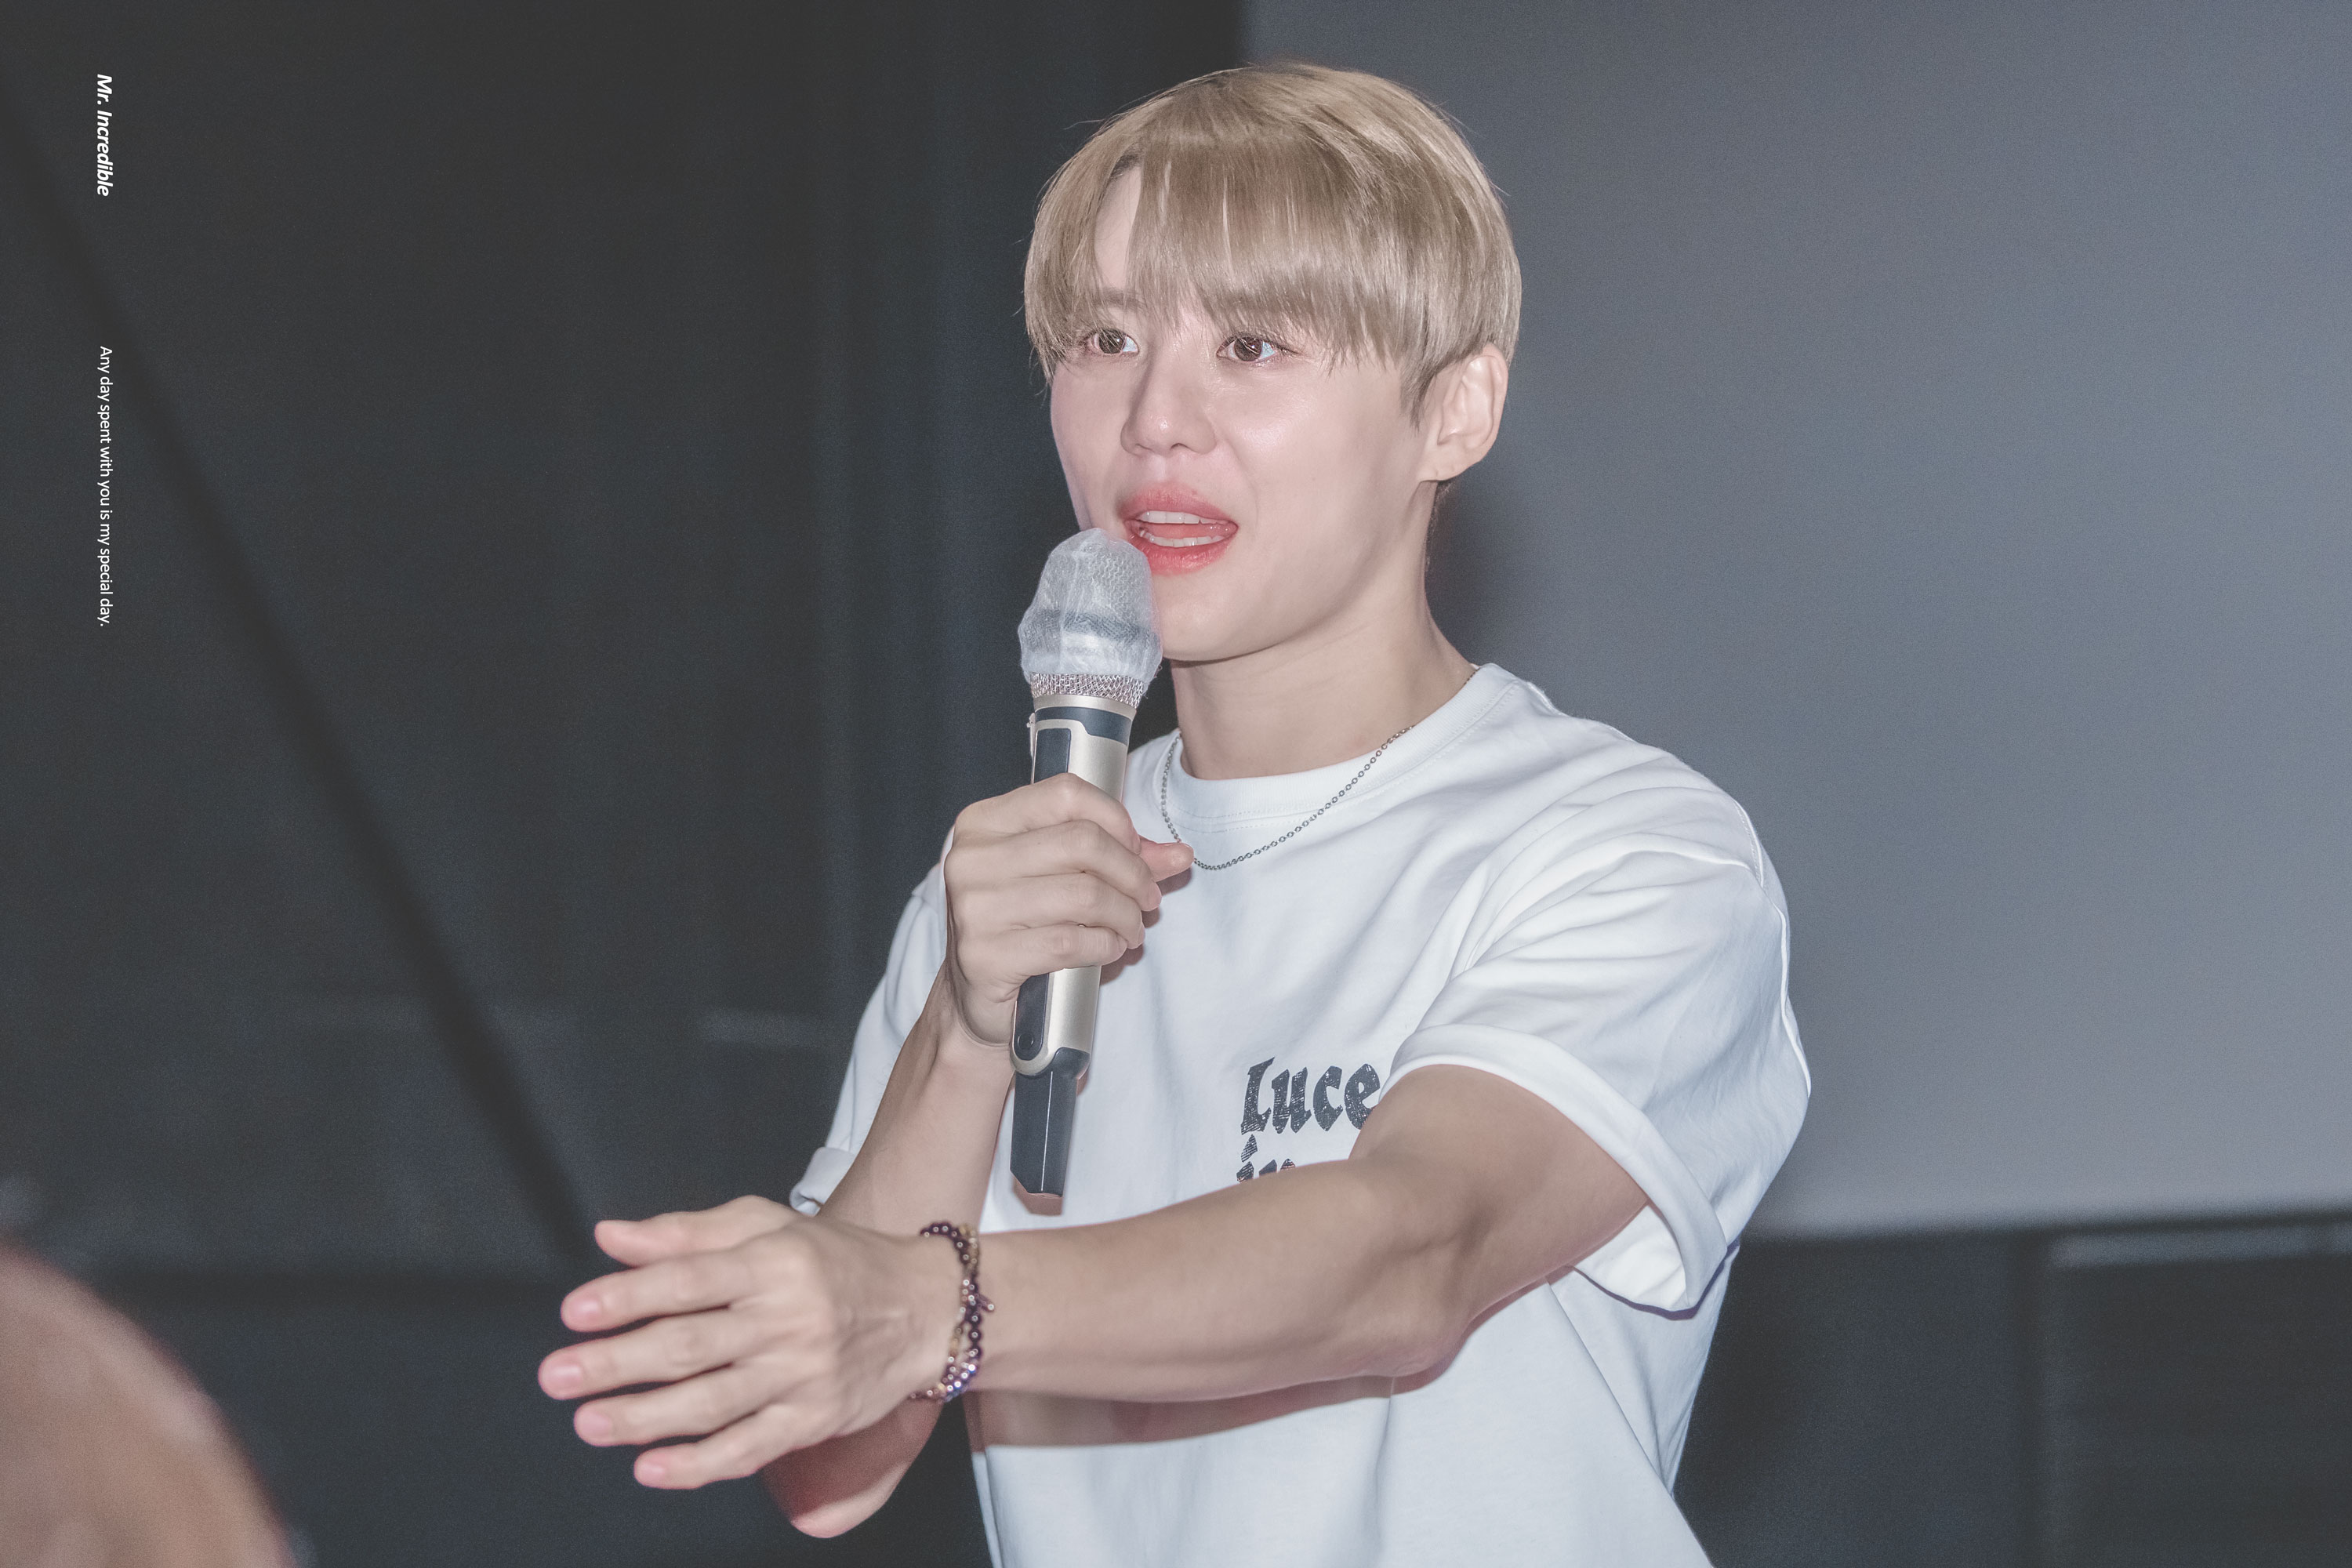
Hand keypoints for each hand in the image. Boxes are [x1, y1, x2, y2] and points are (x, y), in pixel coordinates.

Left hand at [536, 1196, 964, 1488]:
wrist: (926, 1309)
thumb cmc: (838, 1261)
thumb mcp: (769, 1227)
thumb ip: (688, 1233)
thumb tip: (612, 1237)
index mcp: (773, 1263)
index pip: (689, 1279)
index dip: (629, 1295)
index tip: (575, 1311)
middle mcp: (787, 1319)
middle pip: (691, 1343)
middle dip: (618, 1361)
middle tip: (559, 1375)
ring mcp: (801, 1374)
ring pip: (712, 1402)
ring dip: (643, 1416)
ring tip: (589, 1422)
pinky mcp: (813, 1420)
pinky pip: (749, 1448)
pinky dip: (698, 1465)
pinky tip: (653, 1468)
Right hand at [942, 772, 1191, 1045]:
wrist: (976, 995)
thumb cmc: (1021, 925)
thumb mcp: (1060, 876)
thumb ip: (1117, 856)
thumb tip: (1179, 854)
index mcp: (984, 823)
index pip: (1066, 794)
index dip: (1116, 820)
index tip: (1137, 850)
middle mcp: (972, 859)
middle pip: (1082, 842)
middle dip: (1132, 872)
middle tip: (1148, 897)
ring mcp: (974, 909)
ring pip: (1083, 894)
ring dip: (1125, 914)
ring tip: (1132, 928)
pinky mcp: (985, 956)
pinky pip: (1070, 941)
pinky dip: (1105, 945)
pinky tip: (1111, 948)